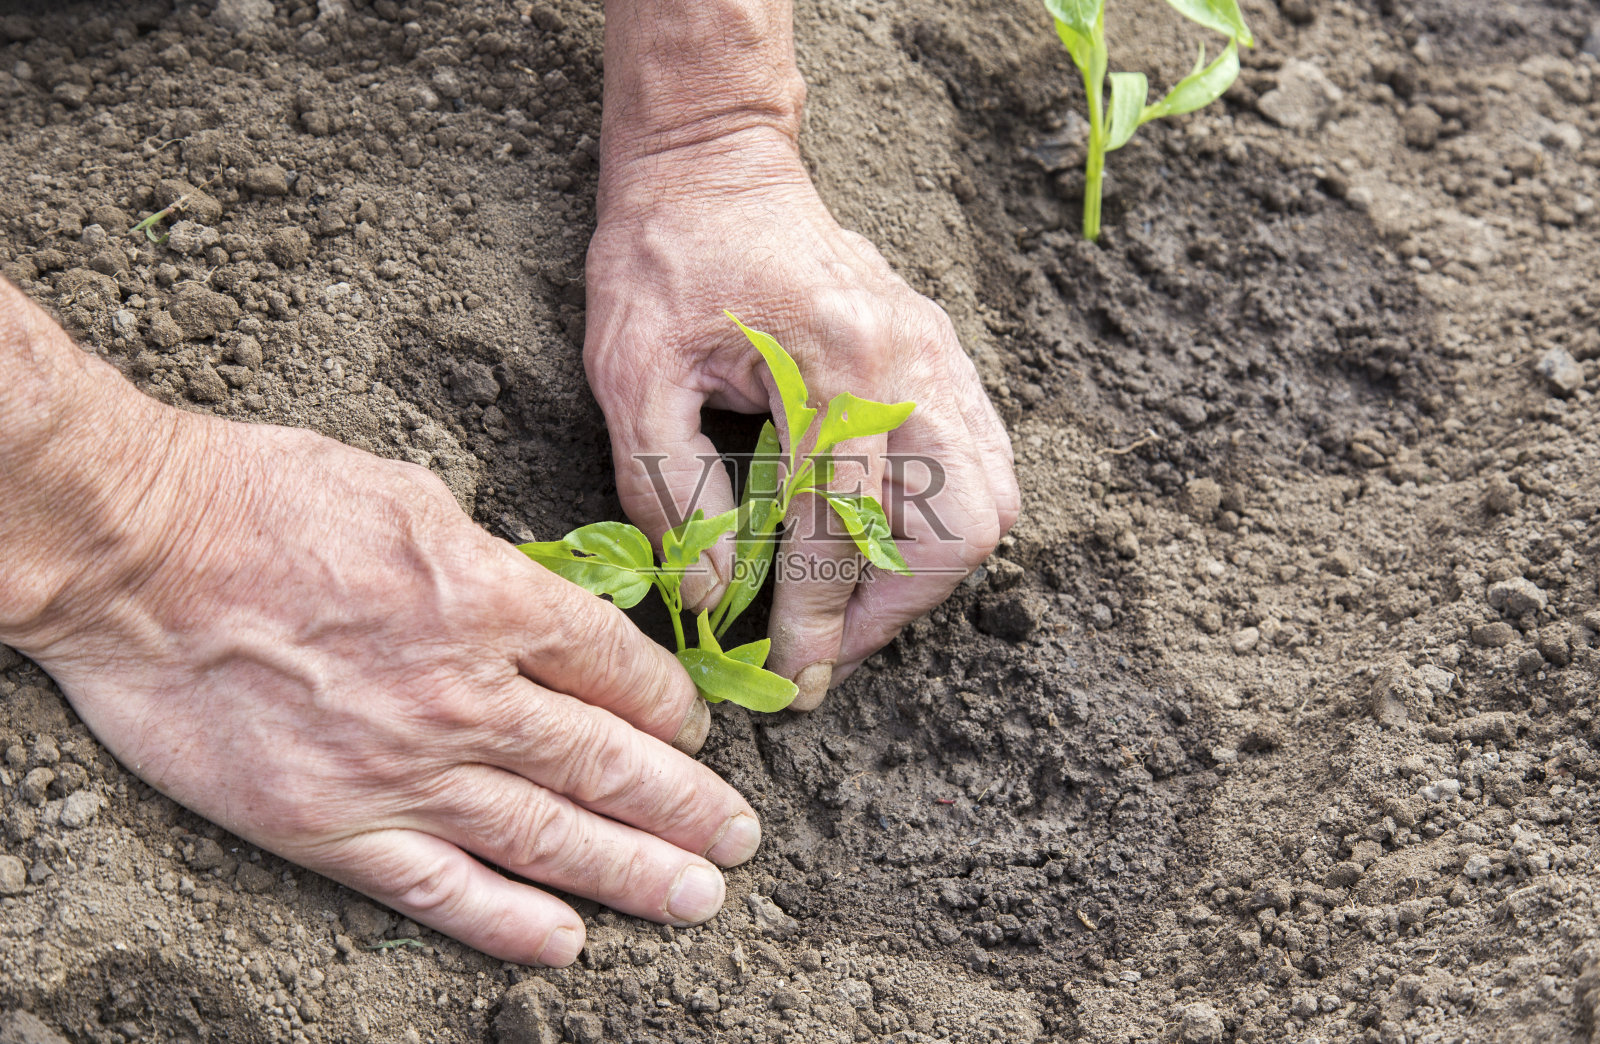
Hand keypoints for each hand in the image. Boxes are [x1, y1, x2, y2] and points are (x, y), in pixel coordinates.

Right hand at [2, 299, 759, 964]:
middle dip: (686, 806)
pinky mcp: (333, 825)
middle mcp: (469, 697)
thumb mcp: (413, 496)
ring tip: (700, 898)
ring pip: (548, 836)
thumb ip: (491, 567)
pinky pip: (441, 889)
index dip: (673, 708)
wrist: (138, 551)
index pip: (619, 670)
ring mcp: (404, 770)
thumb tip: (540, 607)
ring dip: (634, 872)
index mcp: (495, 602)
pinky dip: (508, 921)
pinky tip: (568, 943)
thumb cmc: (267, 498)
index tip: (696, 730)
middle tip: (739, 841)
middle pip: (609, 763)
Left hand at [584, 129, 1019, 708]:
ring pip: (990, 503)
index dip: (815, 622)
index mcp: (832, 364)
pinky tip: (887, 533)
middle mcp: (909, 361)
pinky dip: (949, 517)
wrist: (717, 166)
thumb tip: (709, 596)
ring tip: (855, 598)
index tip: (793, 679)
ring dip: (926, 571)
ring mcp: (939, 354)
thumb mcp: (633, 372)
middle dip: (893, 608)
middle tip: (827, 641)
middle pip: (956, 529)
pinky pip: (988, 459)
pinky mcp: (942, 351)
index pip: (840, 531)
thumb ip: (670, 489)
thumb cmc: (664, 259)